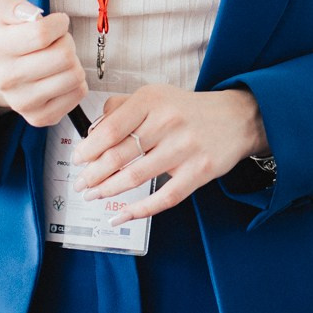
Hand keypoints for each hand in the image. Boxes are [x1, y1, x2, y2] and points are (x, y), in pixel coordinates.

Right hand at [0, 0, 85, 126]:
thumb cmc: (6, 37)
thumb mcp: (2, 9)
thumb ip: (14, 4)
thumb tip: (33, 16)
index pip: (42, 33)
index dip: (59, 23)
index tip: (57, 23)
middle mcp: (7, 78)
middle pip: (63, 56)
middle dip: (67, 42)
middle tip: (58, 42)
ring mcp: (22, 102)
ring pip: (74, 76)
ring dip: (73, 62)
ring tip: (59, 59)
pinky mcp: (39, 117)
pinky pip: (77, 94)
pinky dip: (76, 82)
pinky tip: (61, 76)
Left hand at [71, 85, 267, 222]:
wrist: (236, 118)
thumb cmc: (188, 110)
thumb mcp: (156, 96)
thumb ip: (123, 107)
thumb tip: (94, 131)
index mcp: (153, 100)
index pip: (111, 128)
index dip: (88, 149)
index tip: (77, 160)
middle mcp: (168, 122)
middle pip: (119, 155)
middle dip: (93, 174)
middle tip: (81, 183)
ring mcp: (185, 149)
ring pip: (136, 177)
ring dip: (108, 191)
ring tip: (93, 195)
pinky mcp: (198, 172)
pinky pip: (163, 198)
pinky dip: (138, 211)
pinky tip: (120, 216)